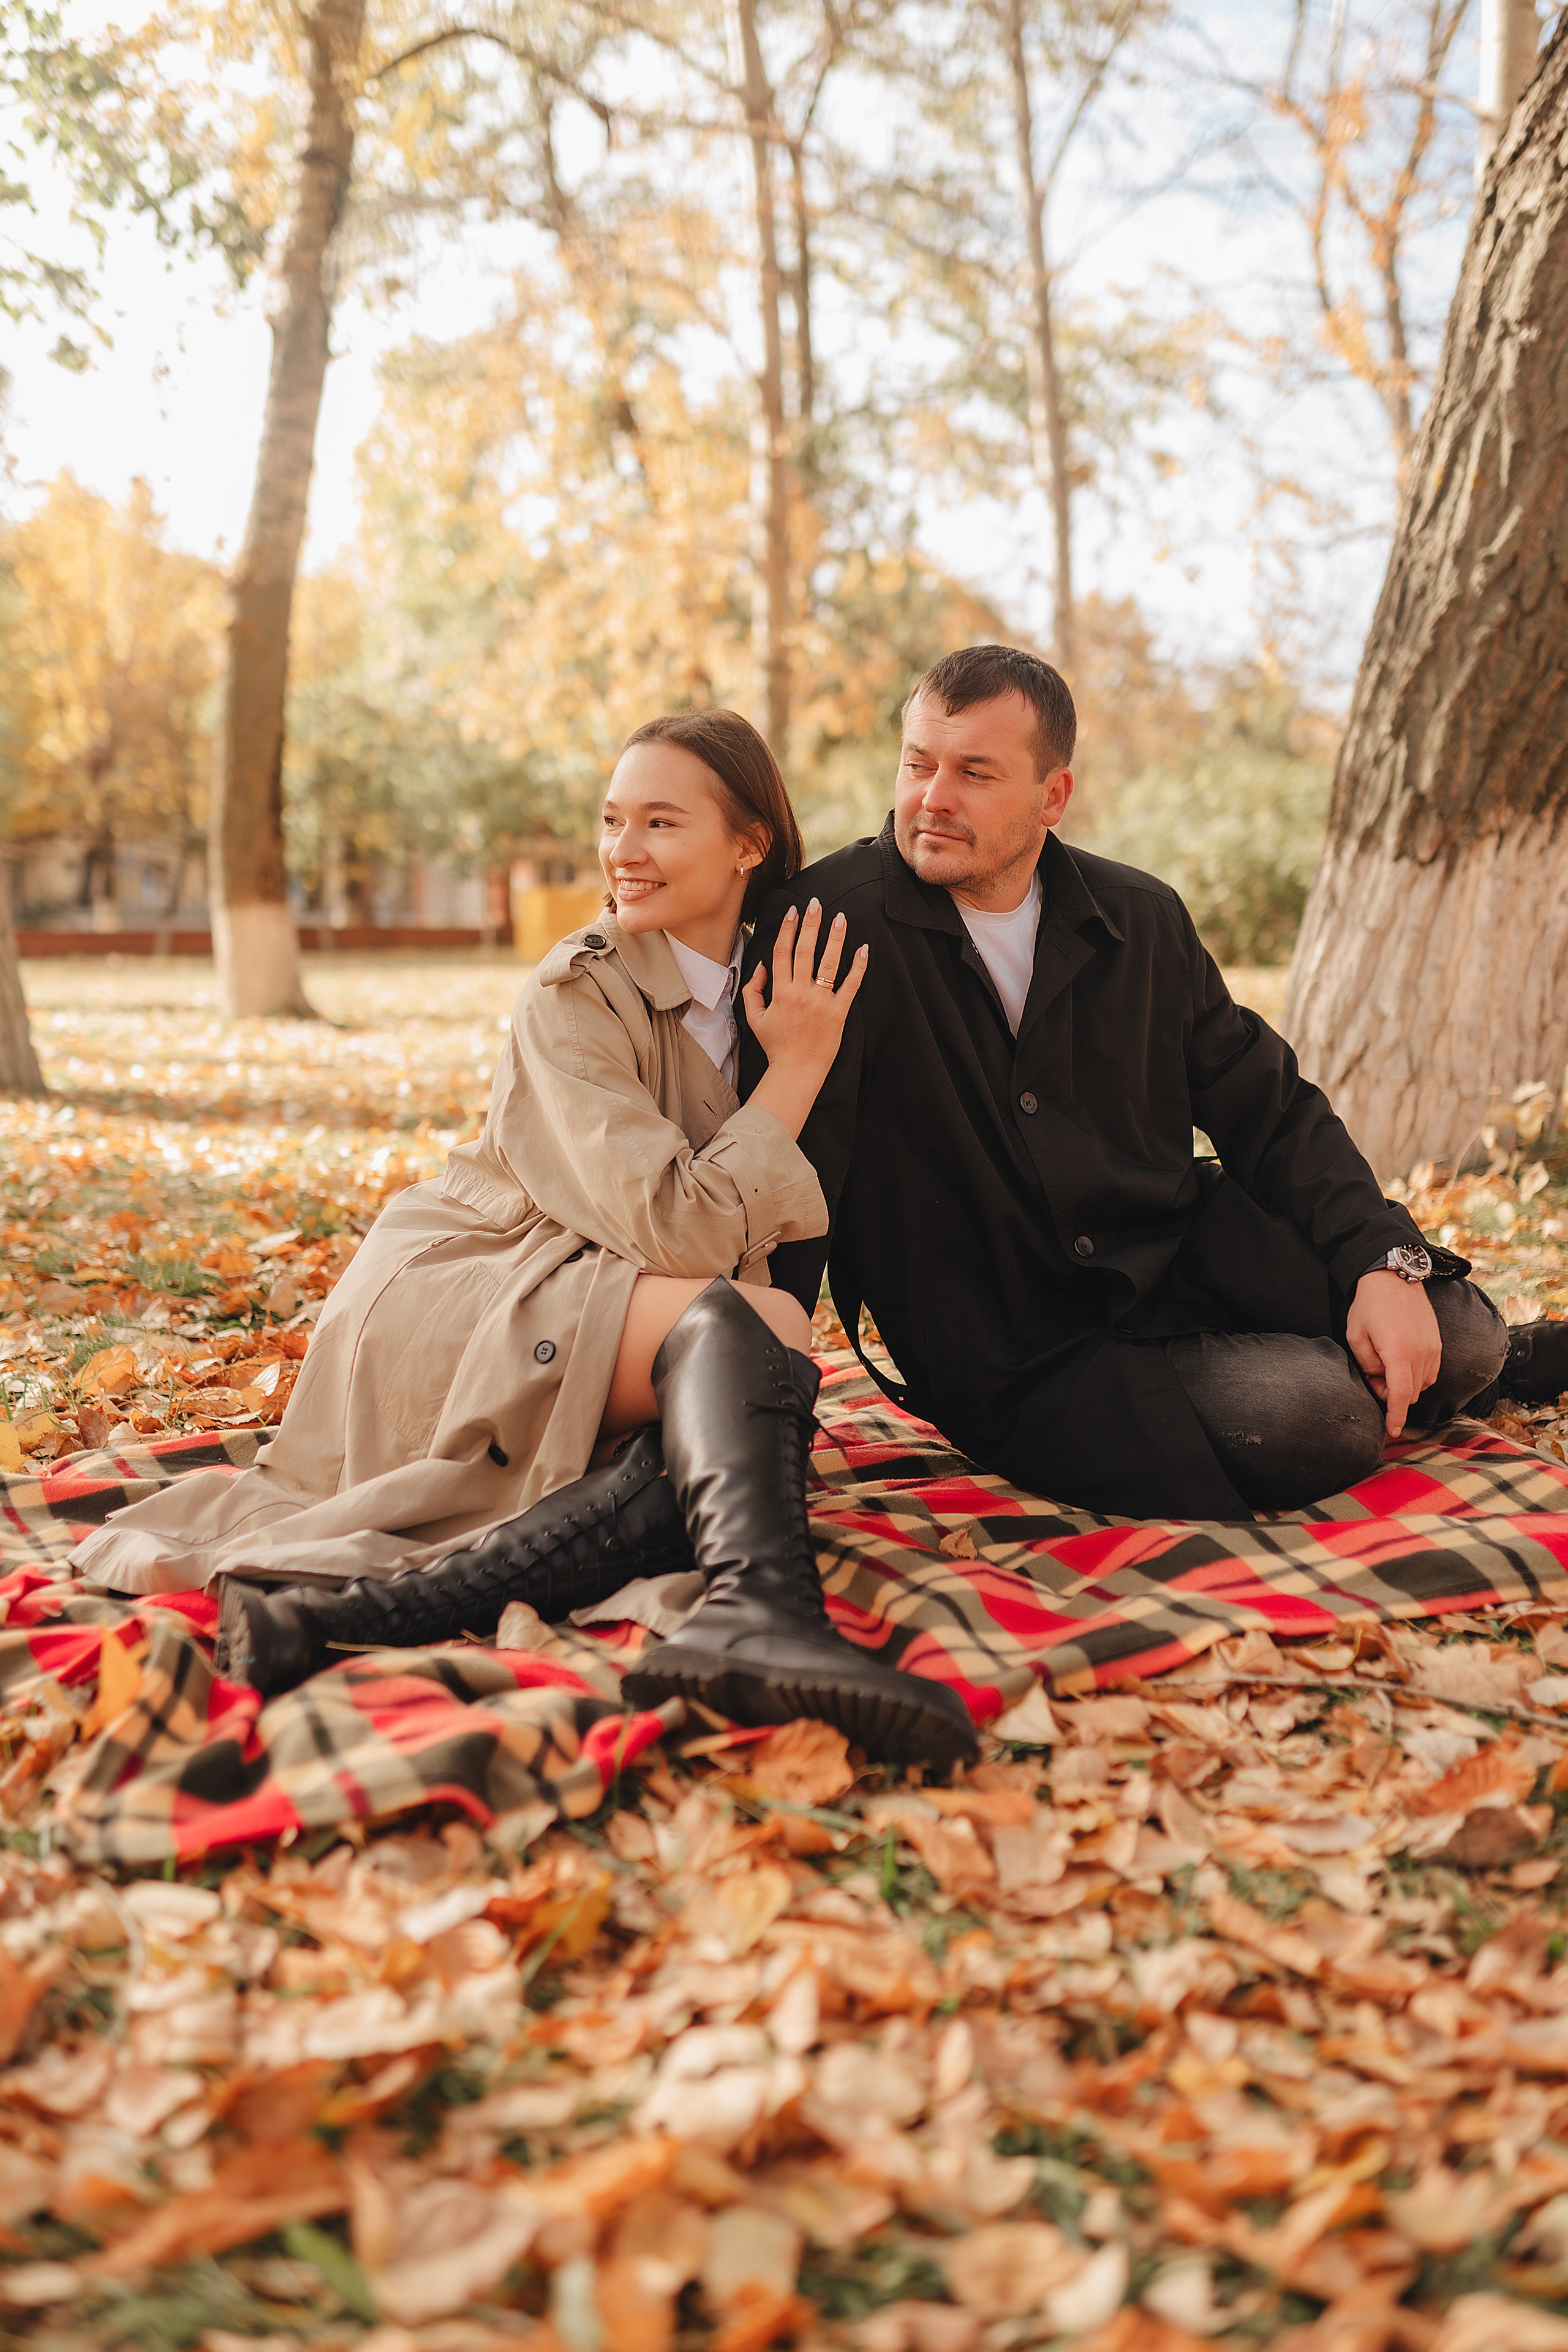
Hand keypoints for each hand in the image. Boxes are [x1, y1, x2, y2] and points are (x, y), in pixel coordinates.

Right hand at [742, 899, 867, 1139]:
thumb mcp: (754, 1018)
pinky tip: (864, 949)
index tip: (793, 911)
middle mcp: (800, 993)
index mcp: (779, 992)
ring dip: (835, 938)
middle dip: (810, 924)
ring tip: (841, 917)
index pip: (782, 952)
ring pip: (829, 963)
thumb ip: (752, 990)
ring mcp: (820, 1002)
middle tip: (816, 903)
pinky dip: (858, 967)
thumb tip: (761, 966)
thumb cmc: (776, 1046)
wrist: (796, 1072)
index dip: (787, 928)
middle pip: (804, 950)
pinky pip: (850, 986)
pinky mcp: (838, 1013)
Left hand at [1346, 1271, 1441, 1439]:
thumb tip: (1380, 1383)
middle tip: (1373, 1376)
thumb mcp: (1356, 1335)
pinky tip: (1401, 1362)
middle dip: (1392, 1395)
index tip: (1393, 1431)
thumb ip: (1368, 1365)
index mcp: (1399, 1352)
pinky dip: (1416, 1376)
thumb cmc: (1370, 1305)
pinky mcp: (1437, 1344)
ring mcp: (1433, 1348)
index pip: (1401, 1395)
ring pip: (1422, 1384)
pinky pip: (1430, 1372)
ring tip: (1385, 1364)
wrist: (1395, 1276)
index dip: (1396, 1417)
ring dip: (1404, 1385)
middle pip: (1411, 1392)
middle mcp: (1421, 1353)